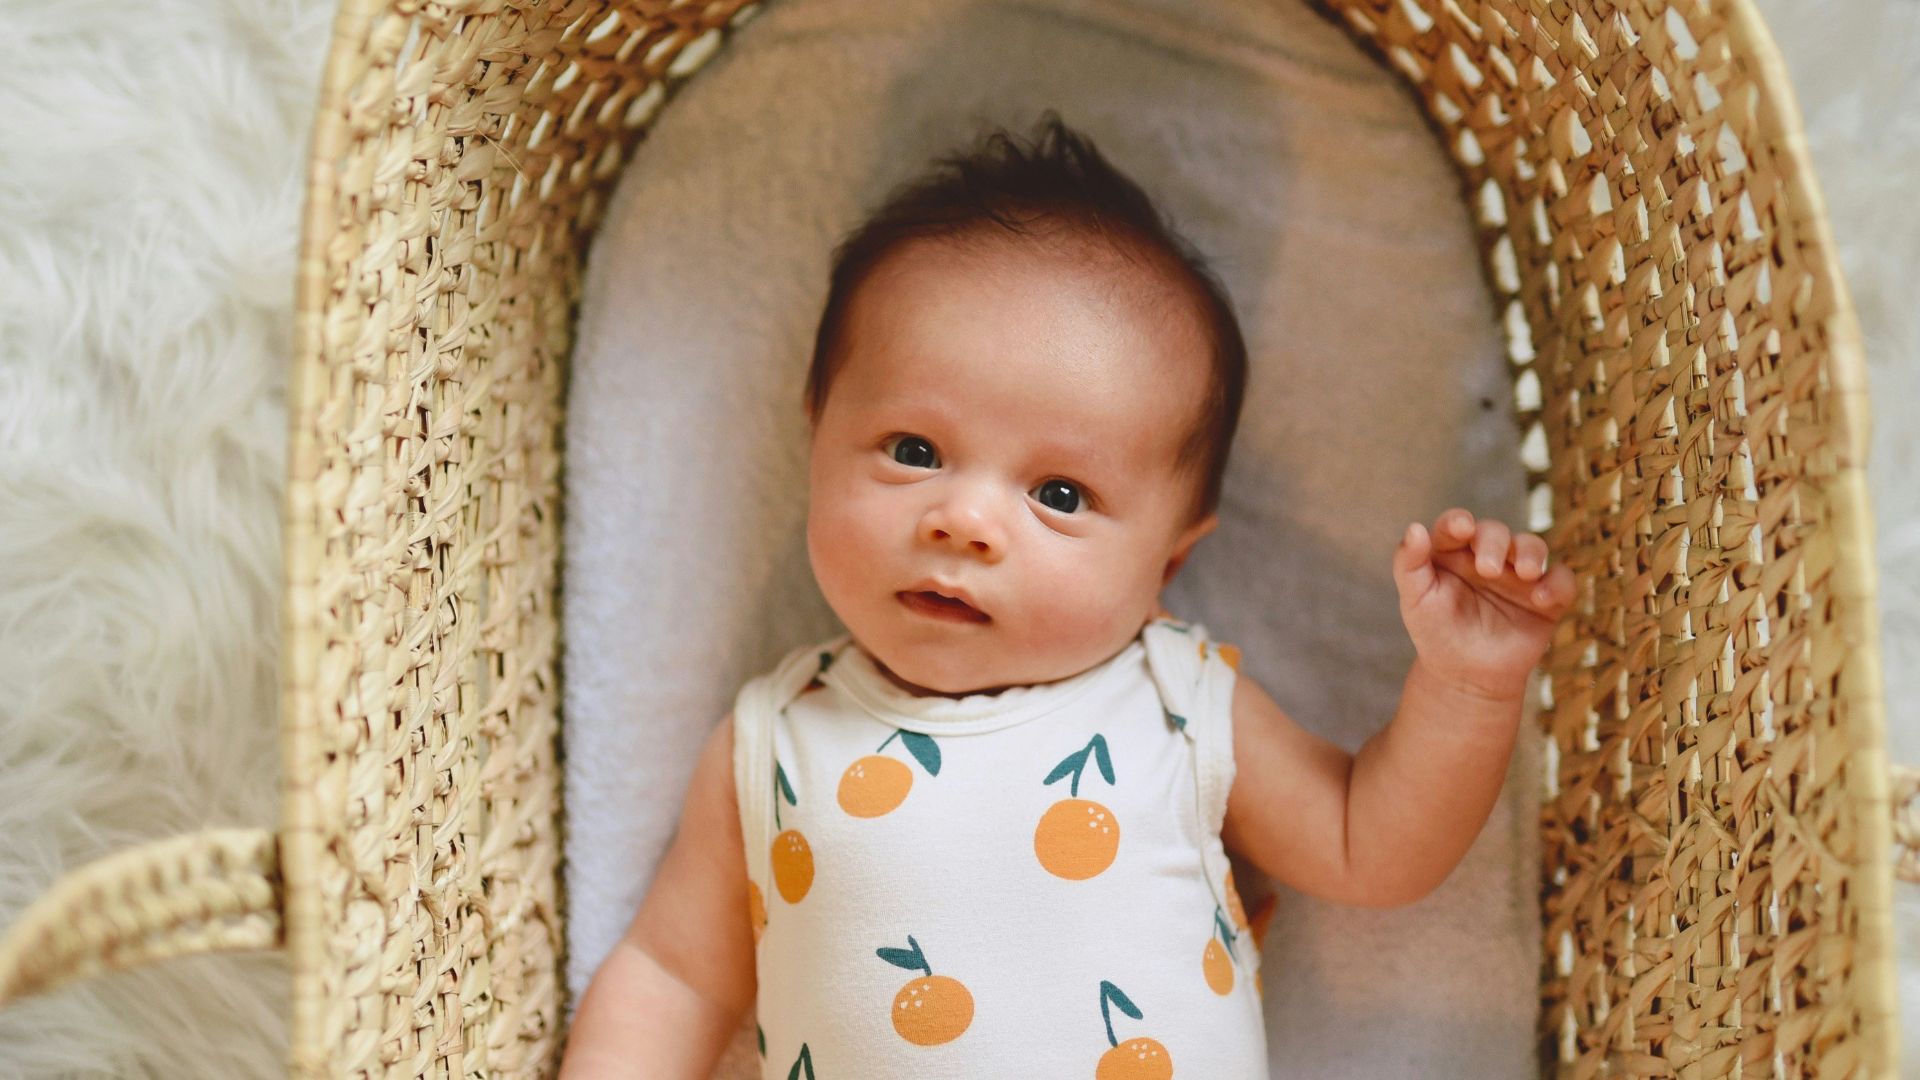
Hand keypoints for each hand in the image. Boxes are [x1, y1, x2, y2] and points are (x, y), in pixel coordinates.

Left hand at [1391, 508, 1575, 700]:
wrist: (1465, 675)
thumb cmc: (1436, 631)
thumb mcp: (1415, 599)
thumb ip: (1409, 564)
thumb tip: (1414, 528)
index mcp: (1453, 550)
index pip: (1456, 524)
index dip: (1458, 521)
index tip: (1461, 528)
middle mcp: (1487, 555)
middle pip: (1496, 532)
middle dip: (1494, 543)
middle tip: (1488, 569)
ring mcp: (1518, 574)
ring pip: (1532, 546)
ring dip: (1530, 553)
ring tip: (1525, 573)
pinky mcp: (1546, 597)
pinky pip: (1562, 579)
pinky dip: (1557, 584)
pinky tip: (1542, 599)